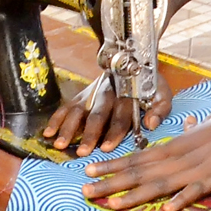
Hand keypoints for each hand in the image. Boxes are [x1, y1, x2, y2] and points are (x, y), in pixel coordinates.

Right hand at [43, 77, 172, 155]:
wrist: (130, 58)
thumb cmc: (149, 84)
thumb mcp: (163, 93)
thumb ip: (160, 109)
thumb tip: (151, 124)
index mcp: (128, 96)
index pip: (121, 116)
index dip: (114, 132)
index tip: (107, 147)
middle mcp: (108, 94)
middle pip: (97, 116)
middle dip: (89, 134)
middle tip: (83, 152)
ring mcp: (92, 94)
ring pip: (78, 111)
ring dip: (68, 128)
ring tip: (60, 145)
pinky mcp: (81, 95)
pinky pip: (66, 107)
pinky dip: (56, 119)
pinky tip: (48, 134)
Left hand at [81, 91, 210, 210]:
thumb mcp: (206, 126)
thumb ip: (192, 132)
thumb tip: (186, 126)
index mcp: (175, 145)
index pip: (137, 157)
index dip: (111, 165)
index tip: (88, 170)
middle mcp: (180, 157)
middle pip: (140, 172)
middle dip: (110, 182)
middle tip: (84, 190)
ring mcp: (198, 168)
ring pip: (159, 183)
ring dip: (133, 195)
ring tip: (110, 204)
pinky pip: (196, 191)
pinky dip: (180, 199)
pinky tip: (165, 208)